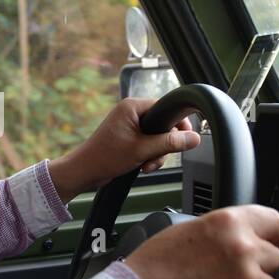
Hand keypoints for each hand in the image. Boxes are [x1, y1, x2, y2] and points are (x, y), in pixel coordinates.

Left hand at [48, 99, 200, 202]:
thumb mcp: (143, 150)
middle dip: (163, 146)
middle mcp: (131, 113)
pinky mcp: (129, 139)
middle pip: (164, 125)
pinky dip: (149, 156)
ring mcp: (130, 126)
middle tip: (157, 157)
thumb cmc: (105, 157)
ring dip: (156, 154)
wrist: (84, 172)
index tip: (186, 137)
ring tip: (146, 164)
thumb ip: (170, 143)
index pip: (166, 107)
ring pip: (158, 138)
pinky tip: (141, 166)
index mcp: (133, 106)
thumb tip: (194, 138)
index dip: (178, 123)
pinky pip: (149, 145)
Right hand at [122, 205, 278, 278]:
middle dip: (257, 266)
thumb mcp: (190, 228)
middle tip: (230, 274)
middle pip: (273, 257)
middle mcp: (244, 248)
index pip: (273, 222)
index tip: (276, 242)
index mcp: (230, 223)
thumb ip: (223, 229)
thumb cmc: (157, 264)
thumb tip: (244, 235)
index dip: (276, 234)